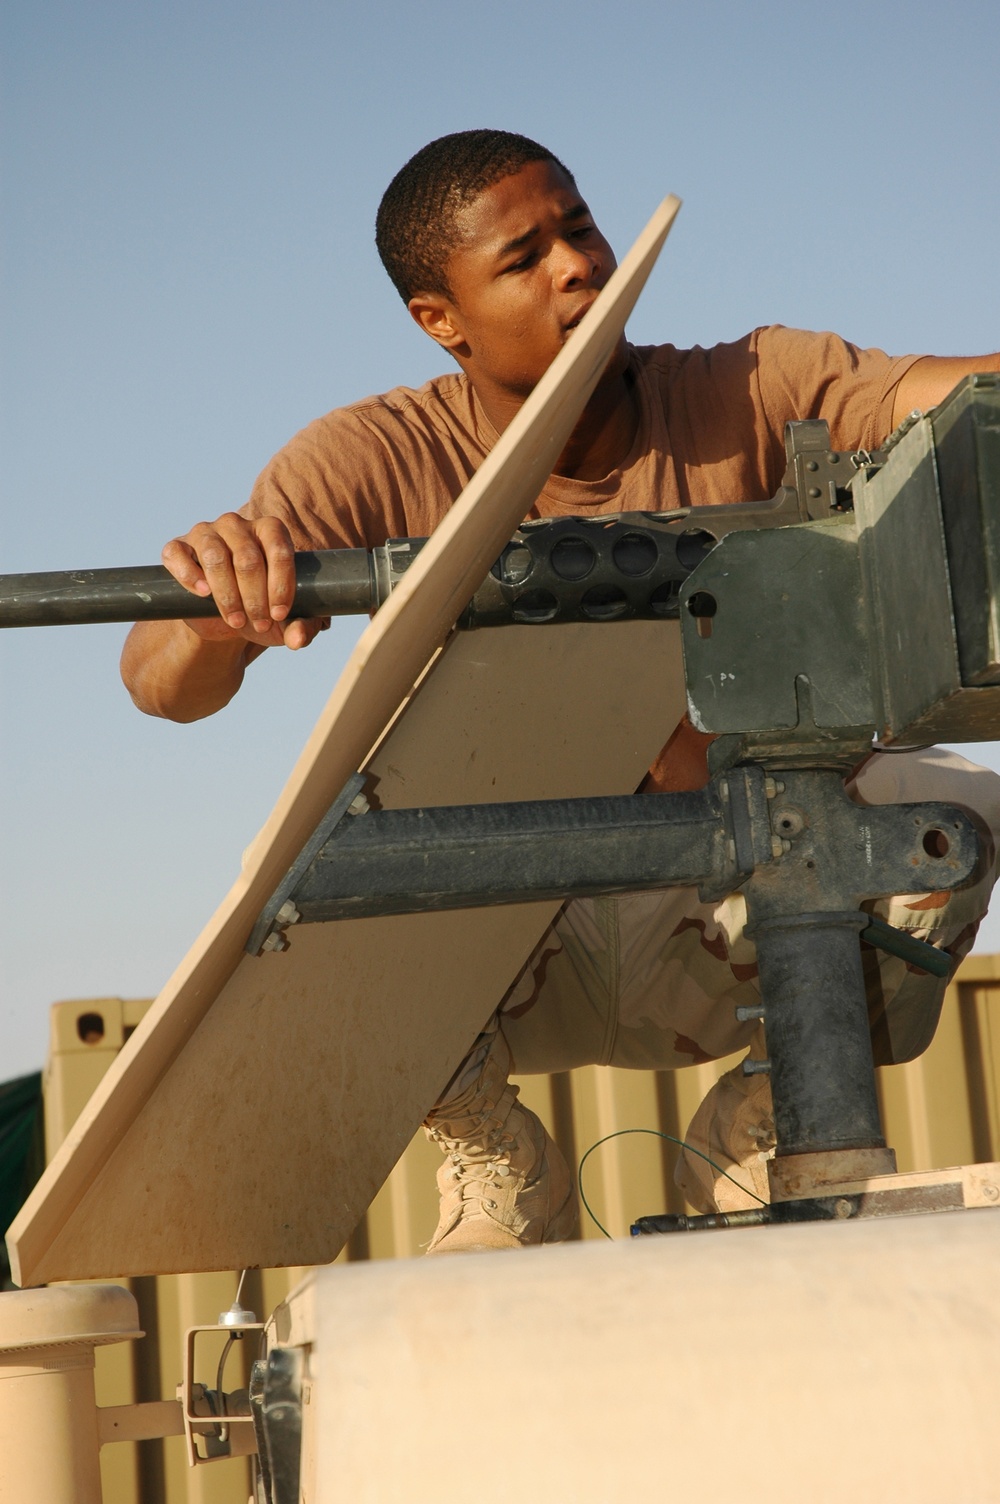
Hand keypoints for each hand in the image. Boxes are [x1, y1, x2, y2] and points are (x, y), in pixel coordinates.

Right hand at [161, 512, 328, 650]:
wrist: (224, 617)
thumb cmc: (262, 609)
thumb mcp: (285, 622)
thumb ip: (302, 627)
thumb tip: (298, 639)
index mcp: (269, 530)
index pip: (279, 549)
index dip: (281, 585)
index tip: (279, 615)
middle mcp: (236, 524)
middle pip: (248, 559)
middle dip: (255, 599)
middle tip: (259, 625)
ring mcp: (205, 533)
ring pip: (216, 557)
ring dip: (227, 595)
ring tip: (236, 621)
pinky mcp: (178, 547)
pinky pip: (178, 555)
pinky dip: (190, 576)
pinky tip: (204, 594)